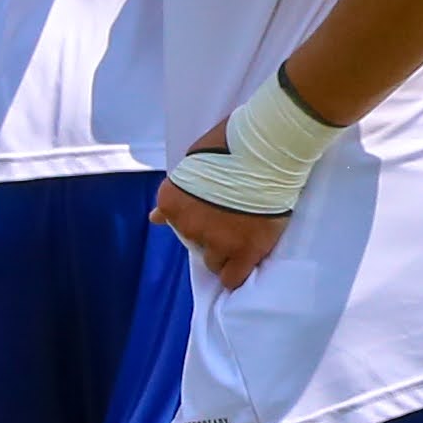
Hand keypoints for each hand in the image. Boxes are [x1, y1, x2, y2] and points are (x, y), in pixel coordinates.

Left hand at [152, 125, 289, 287]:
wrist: (268, 147)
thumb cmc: (231, 144)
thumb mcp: (193, 163)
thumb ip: (177, 192)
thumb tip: (154, 218)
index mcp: (172, 201)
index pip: (173, 223)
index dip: (194, 217)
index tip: (210, 209)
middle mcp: (189, 225)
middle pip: (195, 244)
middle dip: (210, 235)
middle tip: (230, 220)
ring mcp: (217, 241)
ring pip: (214, 264)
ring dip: (225, 253)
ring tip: (242, 236)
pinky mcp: (246, 251)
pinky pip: (234, 278)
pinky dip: (237, 273)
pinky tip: (245, 261)